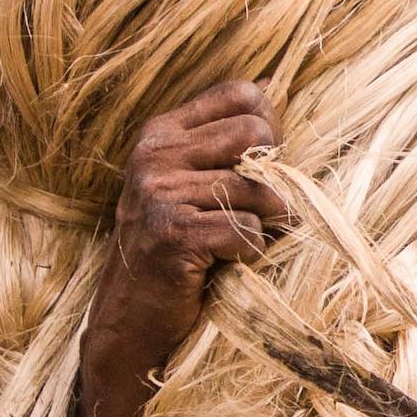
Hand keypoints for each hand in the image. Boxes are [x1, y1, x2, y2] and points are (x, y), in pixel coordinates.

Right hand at [72, 80, 285, 416]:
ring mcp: (157, 192)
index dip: (270, 126)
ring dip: (268, 223)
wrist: (132, 322)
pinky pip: (245, 230)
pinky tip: (231, 265)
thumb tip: (284, 109)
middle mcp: (154, 154)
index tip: (267, 163)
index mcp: (162, 133)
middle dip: (274, 176)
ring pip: (256, 188)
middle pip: (256, 133)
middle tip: (264, 212)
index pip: (241, 93)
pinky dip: (252, 252)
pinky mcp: (170, 233)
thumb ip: (227, 151)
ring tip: (250, 243)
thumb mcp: (192, 188)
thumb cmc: (178, 253)